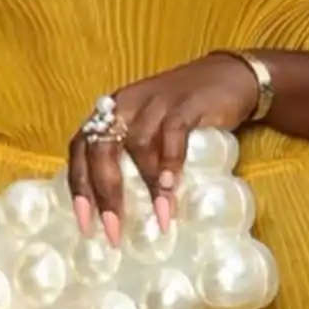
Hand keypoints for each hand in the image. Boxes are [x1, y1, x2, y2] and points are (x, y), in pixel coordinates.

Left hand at [68, 53, 258, 244]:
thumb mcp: (150, 132)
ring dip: (147, 186)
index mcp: (110, 112)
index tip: (86, 224)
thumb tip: (120, 210)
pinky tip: (171, 186)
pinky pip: (172, 133)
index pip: (81, 149)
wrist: (229, 78)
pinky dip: (170, 161)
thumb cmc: (183, 114)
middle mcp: (125, 104)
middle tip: (116, 230)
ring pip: (138, 145)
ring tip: (158, 218)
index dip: (79, 186)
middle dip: (106, 193)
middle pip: (102, 149)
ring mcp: (154, 101)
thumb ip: (133, 158)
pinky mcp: (185, 103)